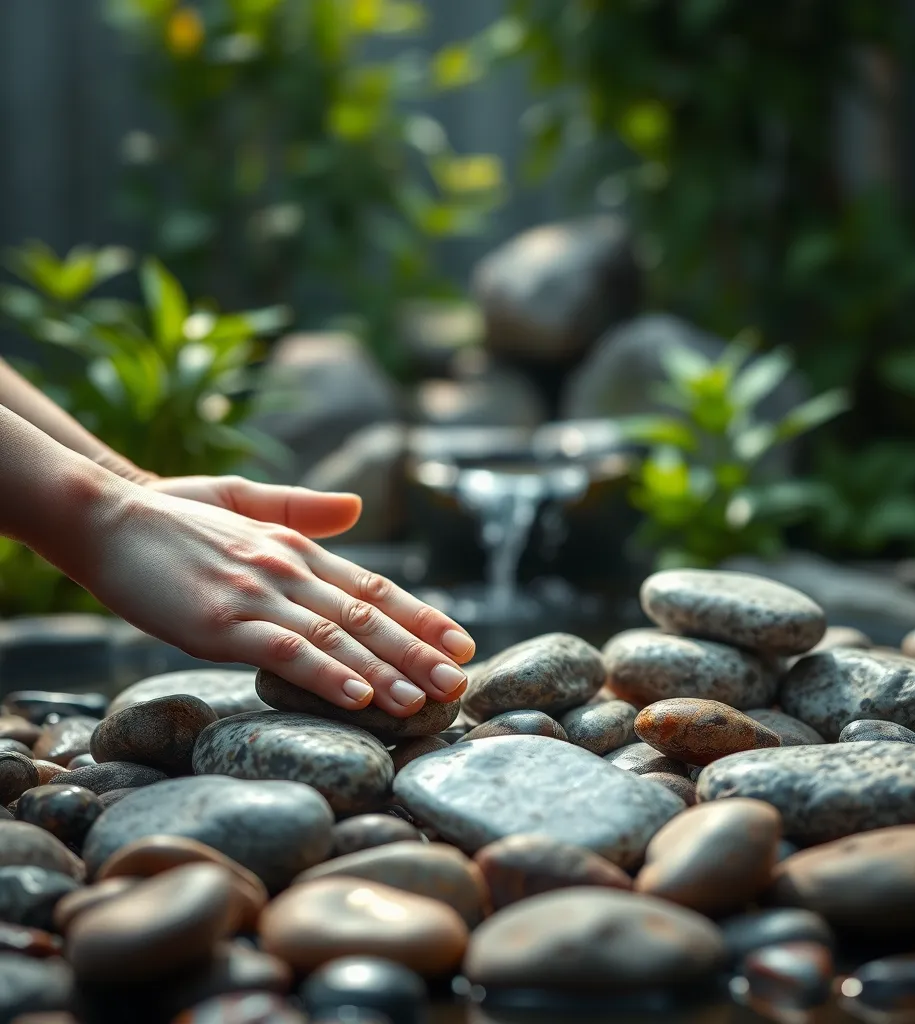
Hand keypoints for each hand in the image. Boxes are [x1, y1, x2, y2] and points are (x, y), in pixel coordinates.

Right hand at [73, 479, 474, 717]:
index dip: (422, 617)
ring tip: (426, 700)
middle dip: (419, 652)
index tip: (461, 643)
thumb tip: (357, 507)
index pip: (375, 588)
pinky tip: (359, 696)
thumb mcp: (243, 502)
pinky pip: (285, 651)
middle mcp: (288, 568)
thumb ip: (301, 508)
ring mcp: (256, 595)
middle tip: (460, 683)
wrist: (103, 516)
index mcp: (297, 546)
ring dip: (387, 671)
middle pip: (369, 616)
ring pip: (337, 637)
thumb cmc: (172, 515)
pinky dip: (326, 674)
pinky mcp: (219, 624)